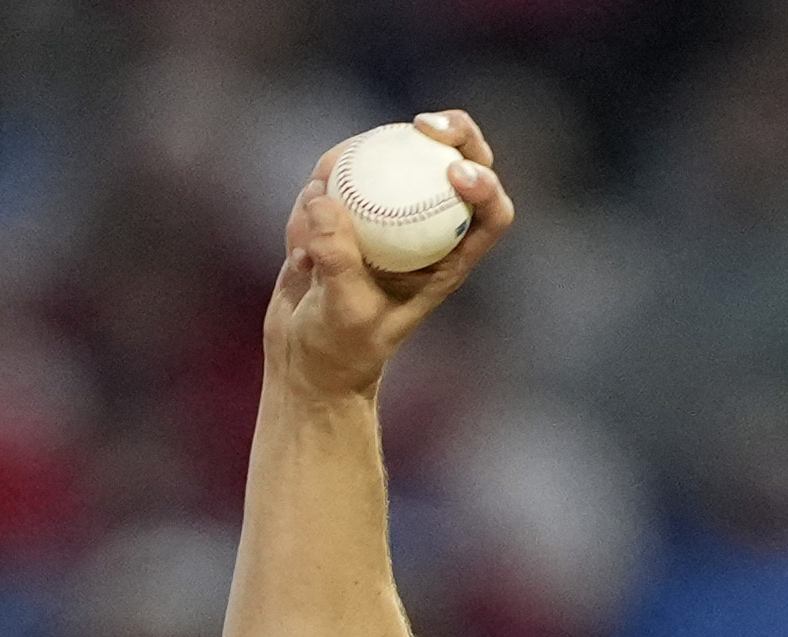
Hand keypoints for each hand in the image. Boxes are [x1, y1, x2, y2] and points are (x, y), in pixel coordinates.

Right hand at [267, 109, 516, 400]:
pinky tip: (296, 254)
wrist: (305, 359)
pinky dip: (308, 204)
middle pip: (453, 163)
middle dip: (448, 132)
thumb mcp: (343, 313)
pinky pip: (331, 180)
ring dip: (347, 176)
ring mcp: (385, 214)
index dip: (485, 182)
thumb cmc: (339, 350)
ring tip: (313, 240)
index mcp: (450, 259)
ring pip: (385, 159)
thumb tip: (326, 199)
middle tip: (418, 125)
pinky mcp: (345, 208)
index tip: (455, 173)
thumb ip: (338, 260)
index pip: (490, 213)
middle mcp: (425, 230)